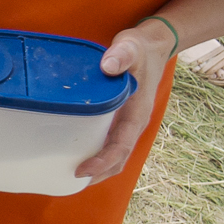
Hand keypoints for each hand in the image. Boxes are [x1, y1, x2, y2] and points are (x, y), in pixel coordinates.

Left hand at [75, 19, 172, 180]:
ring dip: (98, 168)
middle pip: (118, 160)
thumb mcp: (131, 47)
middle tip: (70, 178)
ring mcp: (128, 123)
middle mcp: (134, 124)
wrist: (153, 46)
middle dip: (98, 173)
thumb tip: (109, 65)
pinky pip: (111, 143)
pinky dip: (98, 154)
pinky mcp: (122, 119)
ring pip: (115, 155)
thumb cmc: (140, 48)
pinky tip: (79, 151)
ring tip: (72, 173)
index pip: (120, 147)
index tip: (81, 171)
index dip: (101, 163)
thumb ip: (121, 55)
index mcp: (136, 114)